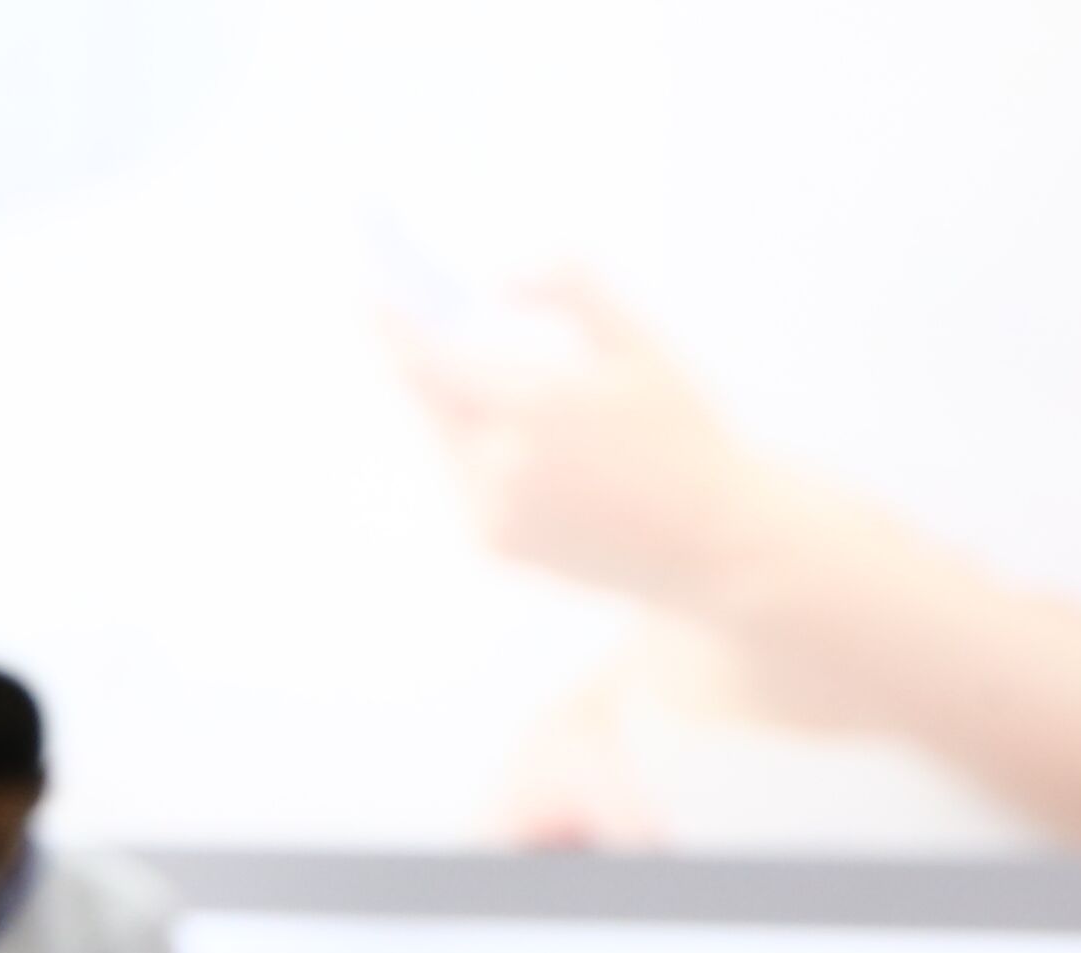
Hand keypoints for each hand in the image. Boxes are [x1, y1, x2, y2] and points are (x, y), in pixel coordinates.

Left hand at [394, 271, 786, 613]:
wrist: (712, 541)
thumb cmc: (685, 433)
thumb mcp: (642, 345)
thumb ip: (574, 292)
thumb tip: (499, 276)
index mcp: (535, 408)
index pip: (430, 360)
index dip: (392, 325)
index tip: (367, 292)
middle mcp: (498, 467)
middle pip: (426, 402)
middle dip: (423, 363)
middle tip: (419, 324)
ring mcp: (487, 514)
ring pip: (442, 443)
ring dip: (456, 410)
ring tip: (514, 395)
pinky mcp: (490, 547)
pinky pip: (461, 484)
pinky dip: (475, 455)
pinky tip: (528, 452)